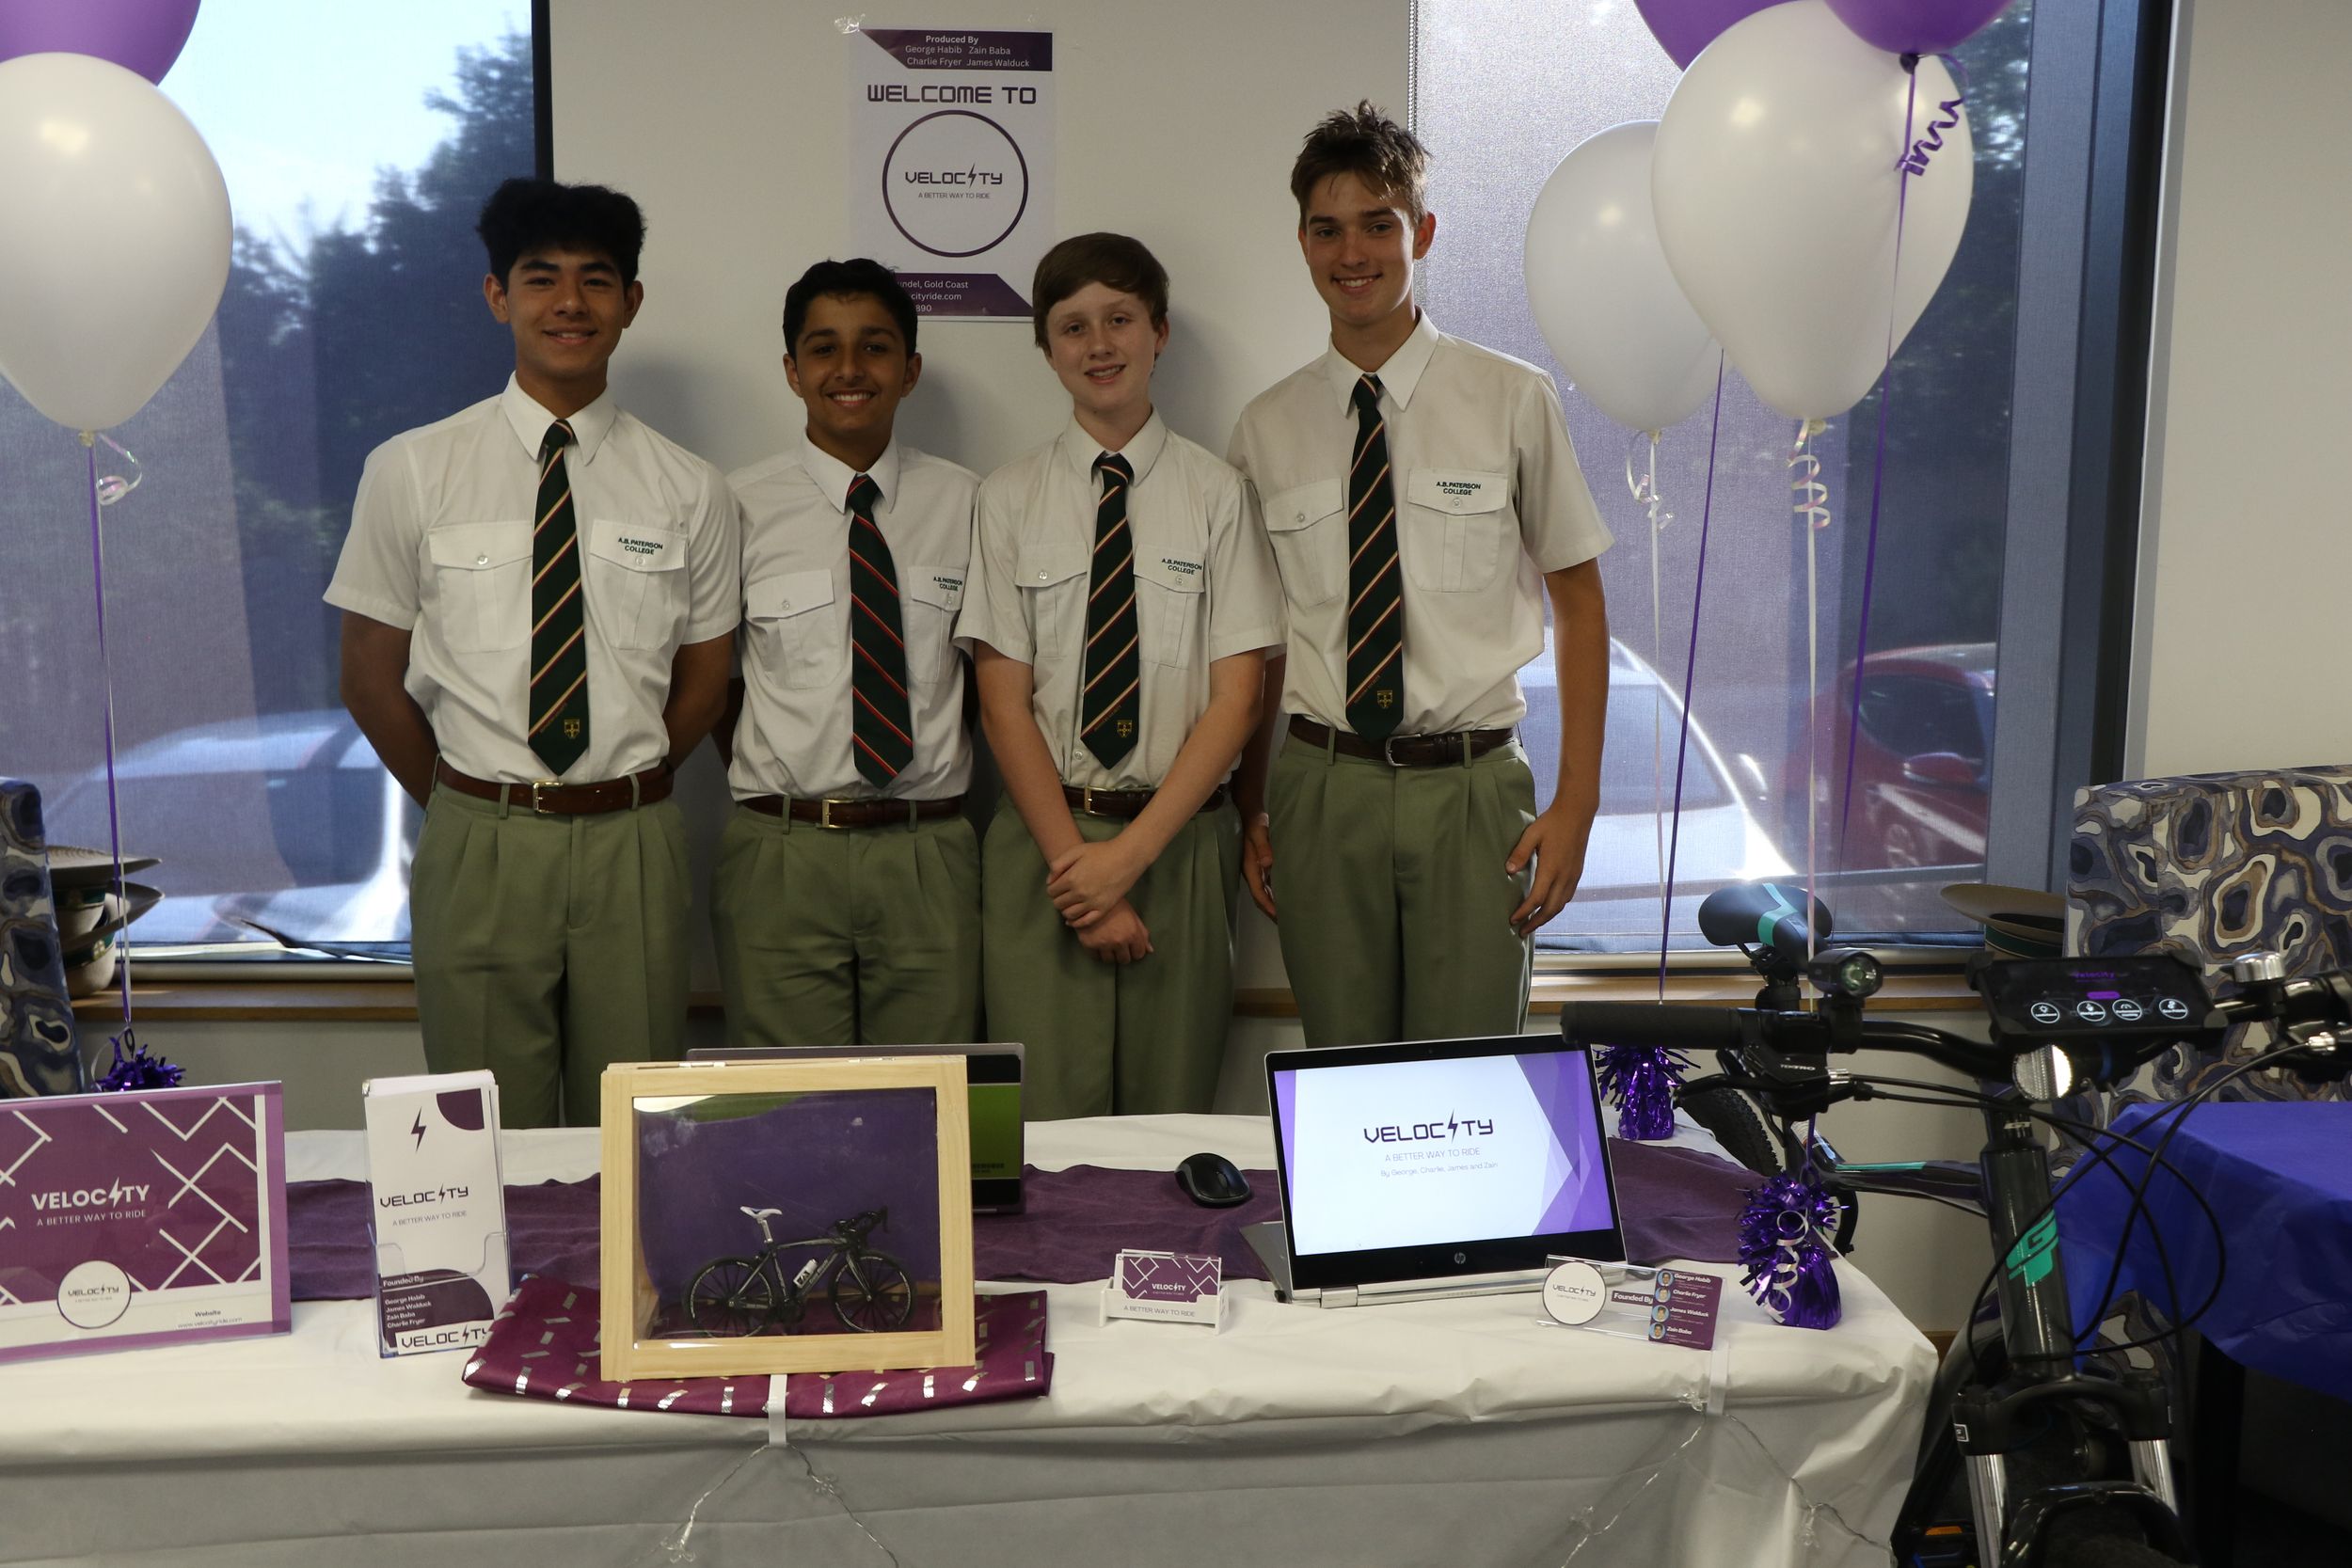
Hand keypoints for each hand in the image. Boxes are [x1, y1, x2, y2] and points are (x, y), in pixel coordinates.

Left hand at [1048, 837, 1146, 928]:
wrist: (1126, 857)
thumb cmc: (1101, 851)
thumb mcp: (1076, 851)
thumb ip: (1058, 864)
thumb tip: (1049, 881)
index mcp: (1071, 878)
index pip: (1051, 891)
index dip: (1052, 888)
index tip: (1057, 886)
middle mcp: (1080, 893)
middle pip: (1058, 904)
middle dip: (1058, 899)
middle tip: (1064, 894)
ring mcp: (1092, 903)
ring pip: (1069, 915)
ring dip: (1065, 910)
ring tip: (1070, 903)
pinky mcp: (1103, 909)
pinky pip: (1085, 922)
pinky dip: (1076, 923)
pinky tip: (1072, 920)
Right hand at [1074, 899, 1151, 963]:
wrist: (1092, 897)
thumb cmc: (1115, 905)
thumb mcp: (1132, 915)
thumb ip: (1142, 933)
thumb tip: (1150, 950)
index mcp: (1132, 934)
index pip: (1139, 954)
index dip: (1135, 951)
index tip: (1130, 947)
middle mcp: (1119, 941)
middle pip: (1124, 960)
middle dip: (1123, 954)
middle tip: (1117, 946)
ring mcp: (1104, 944)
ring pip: (1109, 960)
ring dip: (1109, 955)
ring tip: (1107, 944)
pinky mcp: (1089, 944)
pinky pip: (1095, 957)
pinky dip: (1096, 952)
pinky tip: (1097, 943)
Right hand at [1241, 812, 1277, 920]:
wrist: (1249, 813)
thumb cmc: (1255, 822)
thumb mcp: (1259, 831)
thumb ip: (1264, 846)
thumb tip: (1268, 862)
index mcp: (1250, 867)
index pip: (1258, 892)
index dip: (1268, 905)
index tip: (1278, 916)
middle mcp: (1253, 872)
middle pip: (1261, 897)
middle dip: (1271, 910)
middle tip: (1286, 923)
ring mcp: (1257, 870)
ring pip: (1266, 892)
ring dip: (1274, 903)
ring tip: (1288, 915)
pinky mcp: (1262, 865)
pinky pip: (1269, 883)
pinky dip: (1277, 892)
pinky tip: (1287, 897)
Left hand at [1505, 801, 1593, 936]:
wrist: (1577, 814)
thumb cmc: (1551, 822)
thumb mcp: (1531, 834)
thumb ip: (1520, 854)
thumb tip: (1508, 872)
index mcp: (1551, 868)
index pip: (1537, 899)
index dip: (1524, 912)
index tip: (1512, 920)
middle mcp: (1564, 876)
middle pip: (1550, 909)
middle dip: (1535, 923)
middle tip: (1521, 932)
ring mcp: (1573, 876)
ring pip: (1560, 905)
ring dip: (1546, 918)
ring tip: (1533, 924)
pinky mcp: (1577, 873)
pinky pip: (1567, 897)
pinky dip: (1556, 907)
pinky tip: (1548, 908)